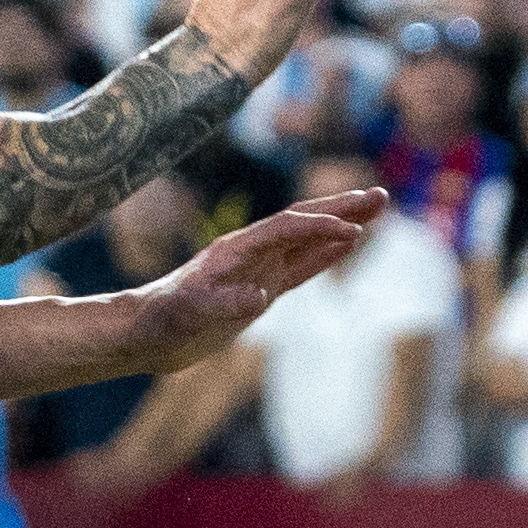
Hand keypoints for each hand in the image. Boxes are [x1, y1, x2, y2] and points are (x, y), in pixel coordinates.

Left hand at [145, 187, 382, 361]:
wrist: (146, 332)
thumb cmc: (162, 322)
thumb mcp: (188, 315)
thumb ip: (221, 304)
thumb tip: (258, 296)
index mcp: (235, 251)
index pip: (285, 229)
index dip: (318, 229)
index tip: (353, 233)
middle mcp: (250, 252)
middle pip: (303, 220)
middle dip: (342, 208)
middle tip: (382, 196)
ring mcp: (258, 268)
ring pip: (308, 239)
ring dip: (342, 223)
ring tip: (377, 209)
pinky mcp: (262, 288)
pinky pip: (301, 266)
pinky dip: (326, 253)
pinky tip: (349, 243)